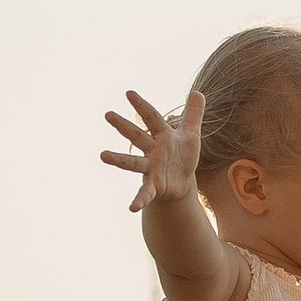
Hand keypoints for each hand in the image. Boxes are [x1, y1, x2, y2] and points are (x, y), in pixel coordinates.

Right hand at [101, 85, 204, 215]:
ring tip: (102, 155)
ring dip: (118, 159)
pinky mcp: (154, 186)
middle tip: (108, 114)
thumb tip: (198, 92)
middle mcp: (153, 151)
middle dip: (123, 126)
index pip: (151, 117)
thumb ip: (193, 114)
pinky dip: (139, 200)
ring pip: (132, 163)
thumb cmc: (183, 156)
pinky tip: (132, 207)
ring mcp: (151, 168)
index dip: (142, 105)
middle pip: (137, 136)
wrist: (183, 183)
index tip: (129, 93)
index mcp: (162, 136)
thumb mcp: (191, 135)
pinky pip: (145, 193)